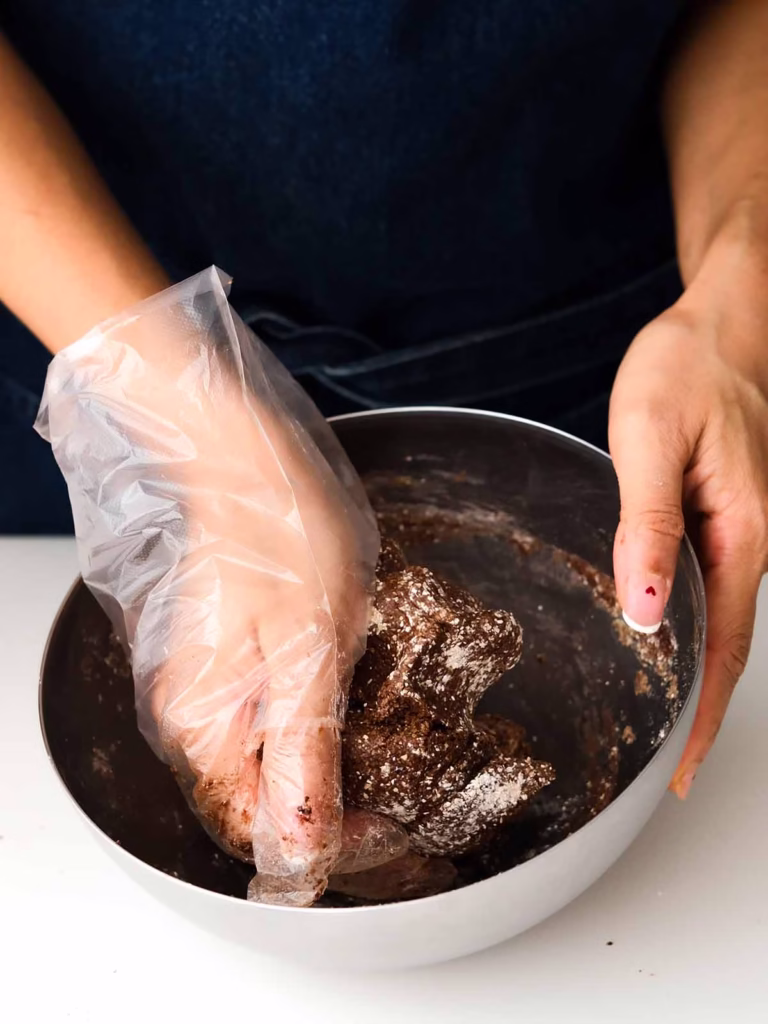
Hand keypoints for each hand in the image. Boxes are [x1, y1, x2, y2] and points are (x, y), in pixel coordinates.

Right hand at [38, 269, 405, 902]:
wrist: (254, 468)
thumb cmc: (282, 543)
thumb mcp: (308, 653)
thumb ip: (301, 751)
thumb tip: (304, 840)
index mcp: (206, 726)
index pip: (263, 826)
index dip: (328, 833)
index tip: (385, 817)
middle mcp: (198, 717)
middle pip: (267, 797)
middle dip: (332, 799)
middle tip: (392, 774)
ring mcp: (214, 688)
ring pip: (274, 759)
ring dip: (327, 760)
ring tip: (378, 729)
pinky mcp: (232, 662)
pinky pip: (273, 718)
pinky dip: (315, 720)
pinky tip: (347, 692)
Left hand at [609, 239, 767, 796]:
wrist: (724, 322)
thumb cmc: (686, 369)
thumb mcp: (650, 440)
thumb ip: (648, 525)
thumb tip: (646, 612)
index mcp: (743, 535)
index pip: (725, 649)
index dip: (706, 717)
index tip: (682, 773)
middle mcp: (754, 542)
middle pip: (728, 646)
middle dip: (701, 710)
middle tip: (663, 768)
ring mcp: (745, 530)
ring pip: (720, 620)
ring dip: (696, 673)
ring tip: (659, 722)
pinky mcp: (728, 514)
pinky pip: (710, 584)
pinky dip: (690, 625)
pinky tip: (661, 636)